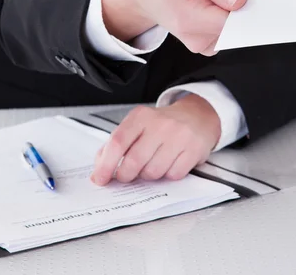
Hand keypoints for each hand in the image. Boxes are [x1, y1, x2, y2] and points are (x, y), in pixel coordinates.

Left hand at [90, 94, 220, 185]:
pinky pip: (173, 175)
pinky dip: (168, 175)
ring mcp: (178, 137)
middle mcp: (160, 124)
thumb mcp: (137, 125)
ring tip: (152, 164)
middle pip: (134, 161)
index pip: (118, 142)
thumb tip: (99, 169)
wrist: (196, 117)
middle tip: (127, 175)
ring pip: (153, 172)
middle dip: (126, 175)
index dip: (106, 164)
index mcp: (141, 116)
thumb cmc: (162, 125)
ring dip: (148, 175)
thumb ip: (116, 144)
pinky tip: (169, 163)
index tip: (100, 178)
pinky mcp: (193, 150)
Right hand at [102, 0, 258, 55]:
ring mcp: (204, 43)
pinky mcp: (209, 40)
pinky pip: (231, 20)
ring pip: (237, 17)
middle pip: (240, 19)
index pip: (236, 22)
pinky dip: (225, 4)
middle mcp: (198, 39)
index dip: (249, 1)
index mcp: (190, 20)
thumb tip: (241, 0)